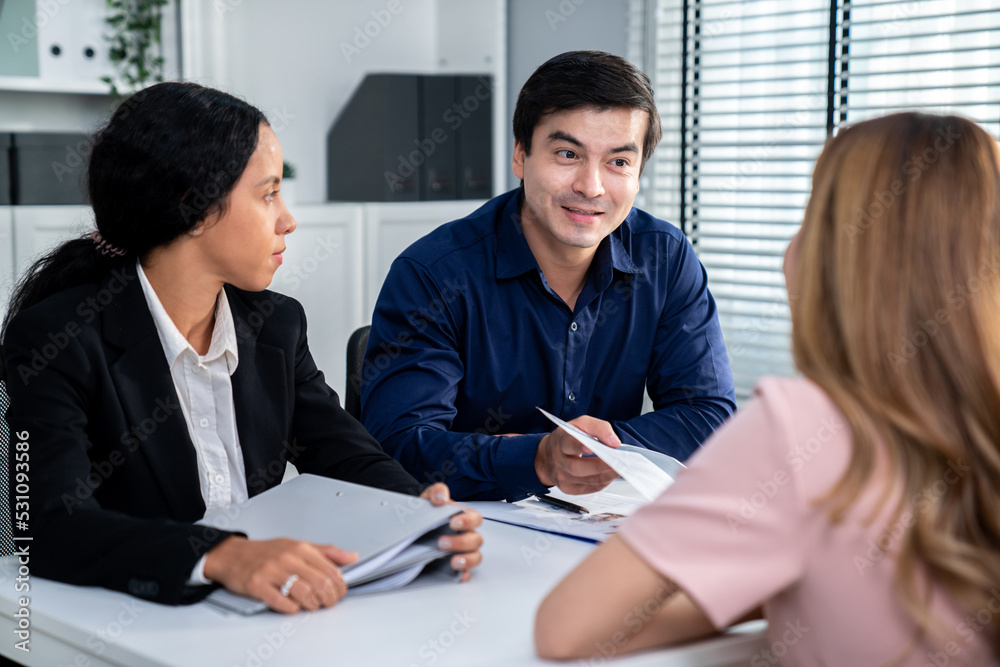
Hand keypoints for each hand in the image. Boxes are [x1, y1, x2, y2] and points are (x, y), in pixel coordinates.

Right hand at [204, 536, 357, 613]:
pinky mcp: (257, 585)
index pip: (331, 569)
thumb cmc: (267, 552)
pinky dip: (292, 609)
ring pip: (304, 593)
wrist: (232, 555)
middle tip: (328, 603)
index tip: (340, 592)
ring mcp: (271, 571)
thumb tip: (352, 557)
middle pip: (320, 583)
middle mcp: (287, 558)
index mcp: (301, 548)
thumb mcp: (298, 545)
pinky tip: (294, 607)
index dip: (340, 586)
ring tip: (312, 606)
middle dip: (329, 598)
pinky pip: (281, 602)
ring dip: (313, 605)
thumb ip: (326, 552)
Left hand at [420, 483, 483, 581]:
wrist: (414, 524)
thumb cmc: (428, 511)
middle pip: (476, 540)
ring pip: (475, 557)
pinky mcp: (455, 566)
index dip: (467, 521)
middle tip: (442, 542)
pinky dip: (464, 574)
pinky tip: (458, 575)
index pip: (475, 519)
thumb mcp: (429, 496)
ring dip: (467, 560)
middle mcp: (466, 535)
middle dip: (461, 542)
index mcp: (464, 518)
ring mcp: (463, 551)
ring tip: (453, 561)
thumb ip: (437, 491)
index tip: (453, 522)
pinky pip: (466, 572)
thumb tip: (440, 498)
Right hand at [534, 415, 620, 493]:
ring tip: (619, 470)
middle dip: (600, 466)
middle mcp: (558, 460)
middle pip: (577, 467)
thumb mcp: (581, 424)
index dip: (579, 446)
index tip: (592, 447)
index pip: (568, 444)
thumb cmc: (568, 438)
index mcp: (561, 441)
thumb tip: (614, 442)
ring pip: (585, 480)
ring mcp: (561, 476)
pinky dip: (601, 483)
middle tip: (618, 463)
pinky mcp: (567, 488)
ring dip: (605, 476)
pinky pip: (588, 488)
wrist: (548, 455)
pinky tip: (609, 476)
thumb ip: (599, 427)